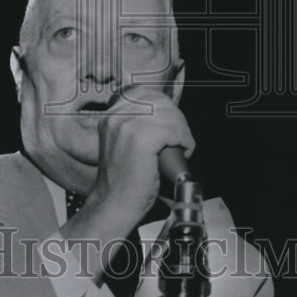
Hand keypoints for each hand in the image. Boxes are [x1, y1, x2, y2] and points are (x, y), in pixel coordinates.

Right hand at [85, 85, 194, 231]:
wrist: (113, 204)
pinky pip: (174, 130)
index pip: (144, 92)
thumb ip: (136, 125)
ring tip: (182, 146)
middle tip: (180, 138)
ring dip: (182, 130)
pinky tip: (184, 151)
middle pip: (160, 100)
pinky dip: (185, 140)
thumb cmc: (122, 180)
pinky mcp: (141, 140)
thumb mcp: (122, 143)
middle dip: (177, 117)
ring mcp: (127, 126)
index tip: (171, 121)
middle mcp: (116, 116)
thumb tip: (166, 114)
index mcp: (111, 116)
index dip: (164, 104)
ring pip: (170, 114)